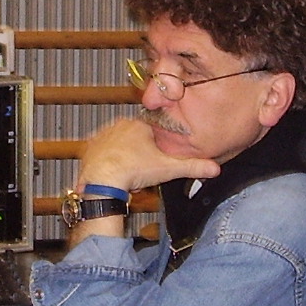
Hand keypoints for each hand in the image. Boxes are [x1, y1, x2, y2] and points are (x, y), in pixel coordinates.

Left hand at [77, 118, 220, 195]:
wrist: (102, 181)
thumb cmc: (133, 171)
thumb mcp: (168, 169)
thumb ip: (191, 167)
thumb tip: (215, 168)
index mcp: (140, 125)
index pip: (154, 134)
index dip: (156, 152)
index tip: (154, 163)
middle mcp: (119, 125)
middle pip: (137, 140)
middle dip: (141, 156)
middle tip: (142, 173)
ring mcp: (103, 135)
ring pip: (121, 147)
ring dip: (126, 160)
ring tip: (128, 176)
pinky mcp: (90, 146)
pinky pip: (104, 154)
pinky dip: (109, 163)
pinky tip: (114, 174)